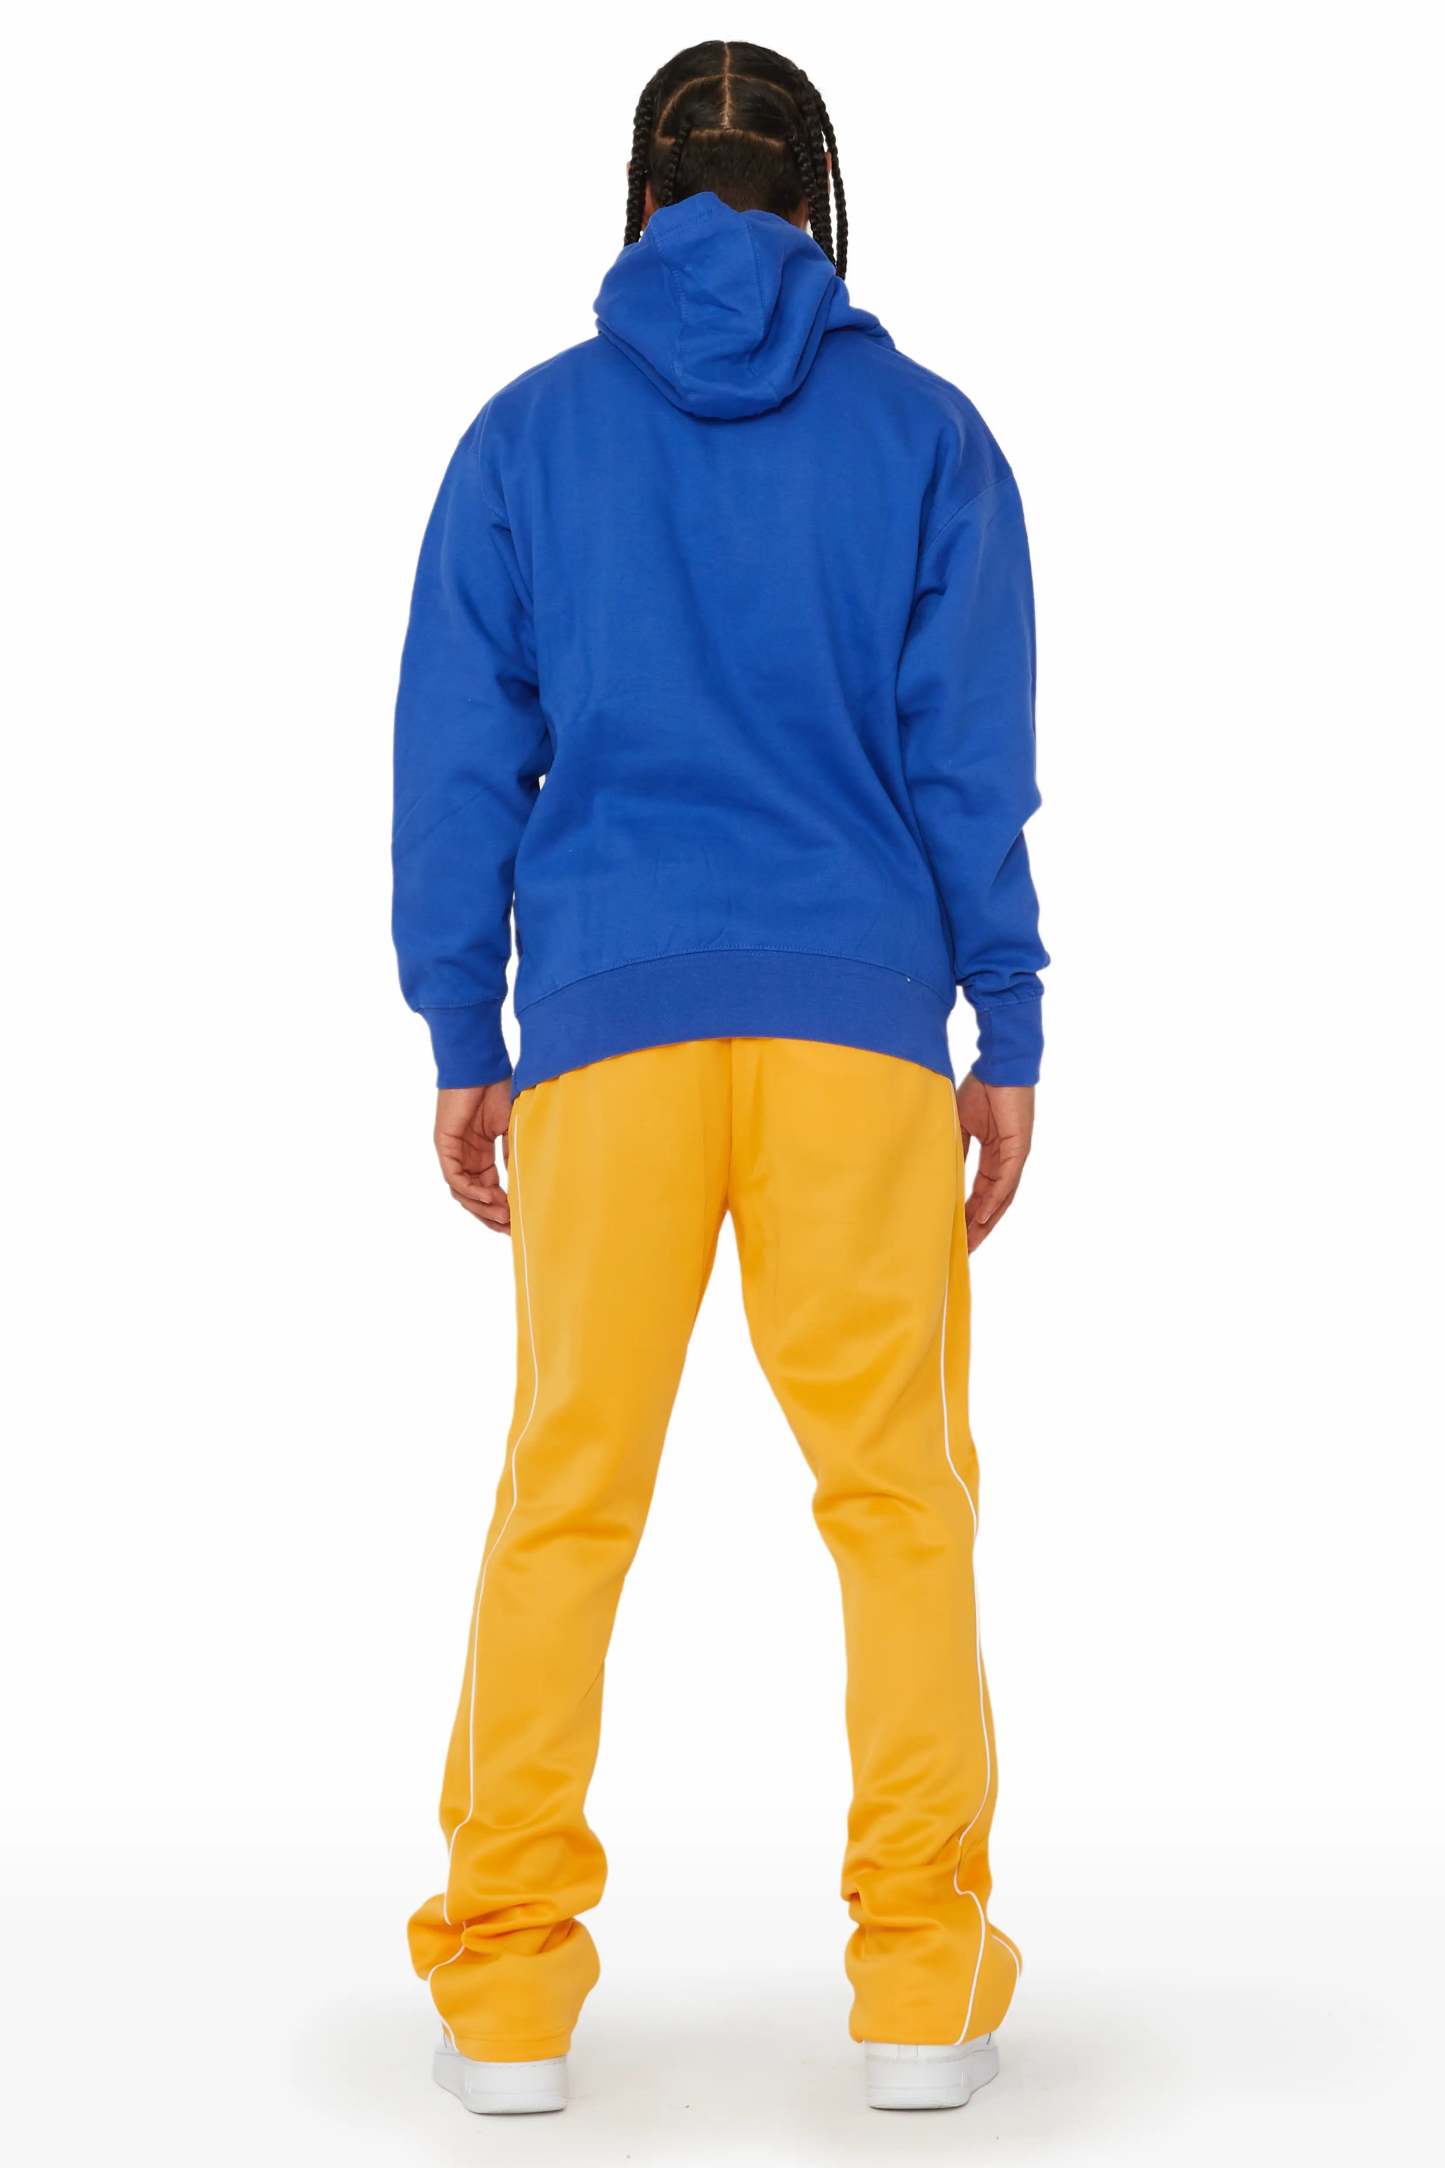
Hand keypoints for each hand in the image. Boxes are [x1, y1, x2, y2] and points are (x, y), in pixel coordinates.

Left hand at [434, 1081, 512, 1233]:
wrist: (482, 1065)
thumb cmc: (498, 1088)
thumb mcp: (511, 1128)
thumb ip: (511, 1154)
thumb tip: (521, 1183)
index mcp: (479, 1153)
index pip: (487, 1188)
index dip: (501, 1207)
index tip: (517, 1222)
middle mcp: (464, 1155)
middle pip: (473, 1196)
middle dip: (491, 1215)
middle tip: (510, 1230)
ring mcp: (452, 1151)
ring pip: (462, 1192)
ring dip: (482, 1207)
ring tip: (504, 1216)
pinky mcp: (444, 1145)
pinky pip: (455, 1178)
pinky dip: (473, 1191)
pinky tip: (493, 1198)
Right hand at [956, 1075, 1034, 1251]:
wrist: (999, 1065)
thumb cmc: (981, 1088)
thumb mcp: (960, 1125)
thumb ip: (955, 1149)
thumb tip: (940, 1172)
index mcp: (994, 1154)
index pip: (981, 1191)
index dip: (969, 1213)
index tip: (955, 1233)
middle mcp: (1007, 1160)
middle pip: (994, 1202)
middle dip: (978, 1227)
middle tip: (963, 1251)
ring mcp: (1014, 1156)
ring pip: (1001, 1198)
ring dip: (986, 1222)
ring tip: (971, 1244)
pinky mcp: (1018, 1149)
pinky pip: (1005, 1182)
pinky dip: (993, 1202)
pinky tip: (981, 1219)